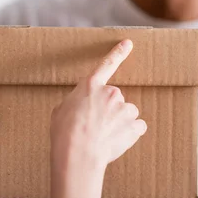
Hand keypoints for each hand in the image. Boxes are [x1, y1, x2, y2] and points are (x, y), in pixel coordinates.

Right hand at [49, 39, 146, 197]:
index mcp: (90, 85)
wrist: (78, 154)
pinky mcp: (135, 125)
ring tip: (104, 136)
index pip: (106, 64)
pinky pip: (136, 127)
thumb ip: (75, 103)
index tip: (128, 43)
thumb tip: (79, 108)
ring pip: (126, 113)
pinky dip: (129, 134)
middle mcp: (111, 93)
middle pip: (114, 99)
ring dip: (119, 122)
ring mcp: (125, 108)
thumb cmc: (64, 133)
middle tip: (95, 125)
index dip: (118, 53)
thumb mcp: (60, 111)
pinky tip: (116, 141)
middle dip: (108, 110)